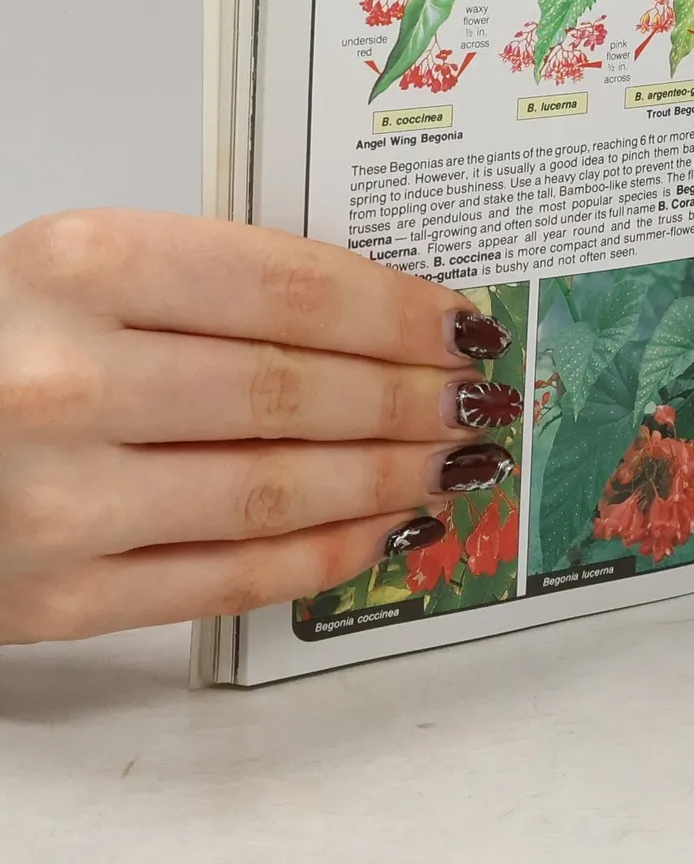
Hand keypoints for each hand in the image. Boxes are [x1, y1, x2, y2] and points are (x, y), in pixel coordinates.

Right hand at [0, 211, 520, 642]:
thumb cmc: (3, 342)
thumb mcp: (88, 271)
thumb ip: (217, 288)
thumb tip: (392, 324)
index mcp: (80, 264)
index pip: (290, 288)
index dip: (398, 312)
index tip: (464, 326)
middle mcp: (63, 381)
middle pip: (294, 390)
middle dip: (410, 398)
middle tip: (477, 400)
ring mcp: (55, 500)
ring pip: (275, 488)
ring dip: (389, 477)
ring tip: (454, 462)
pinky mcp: (53, 600)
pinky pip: (227, 578)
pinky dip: (326, 555)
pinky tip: (386, 528)